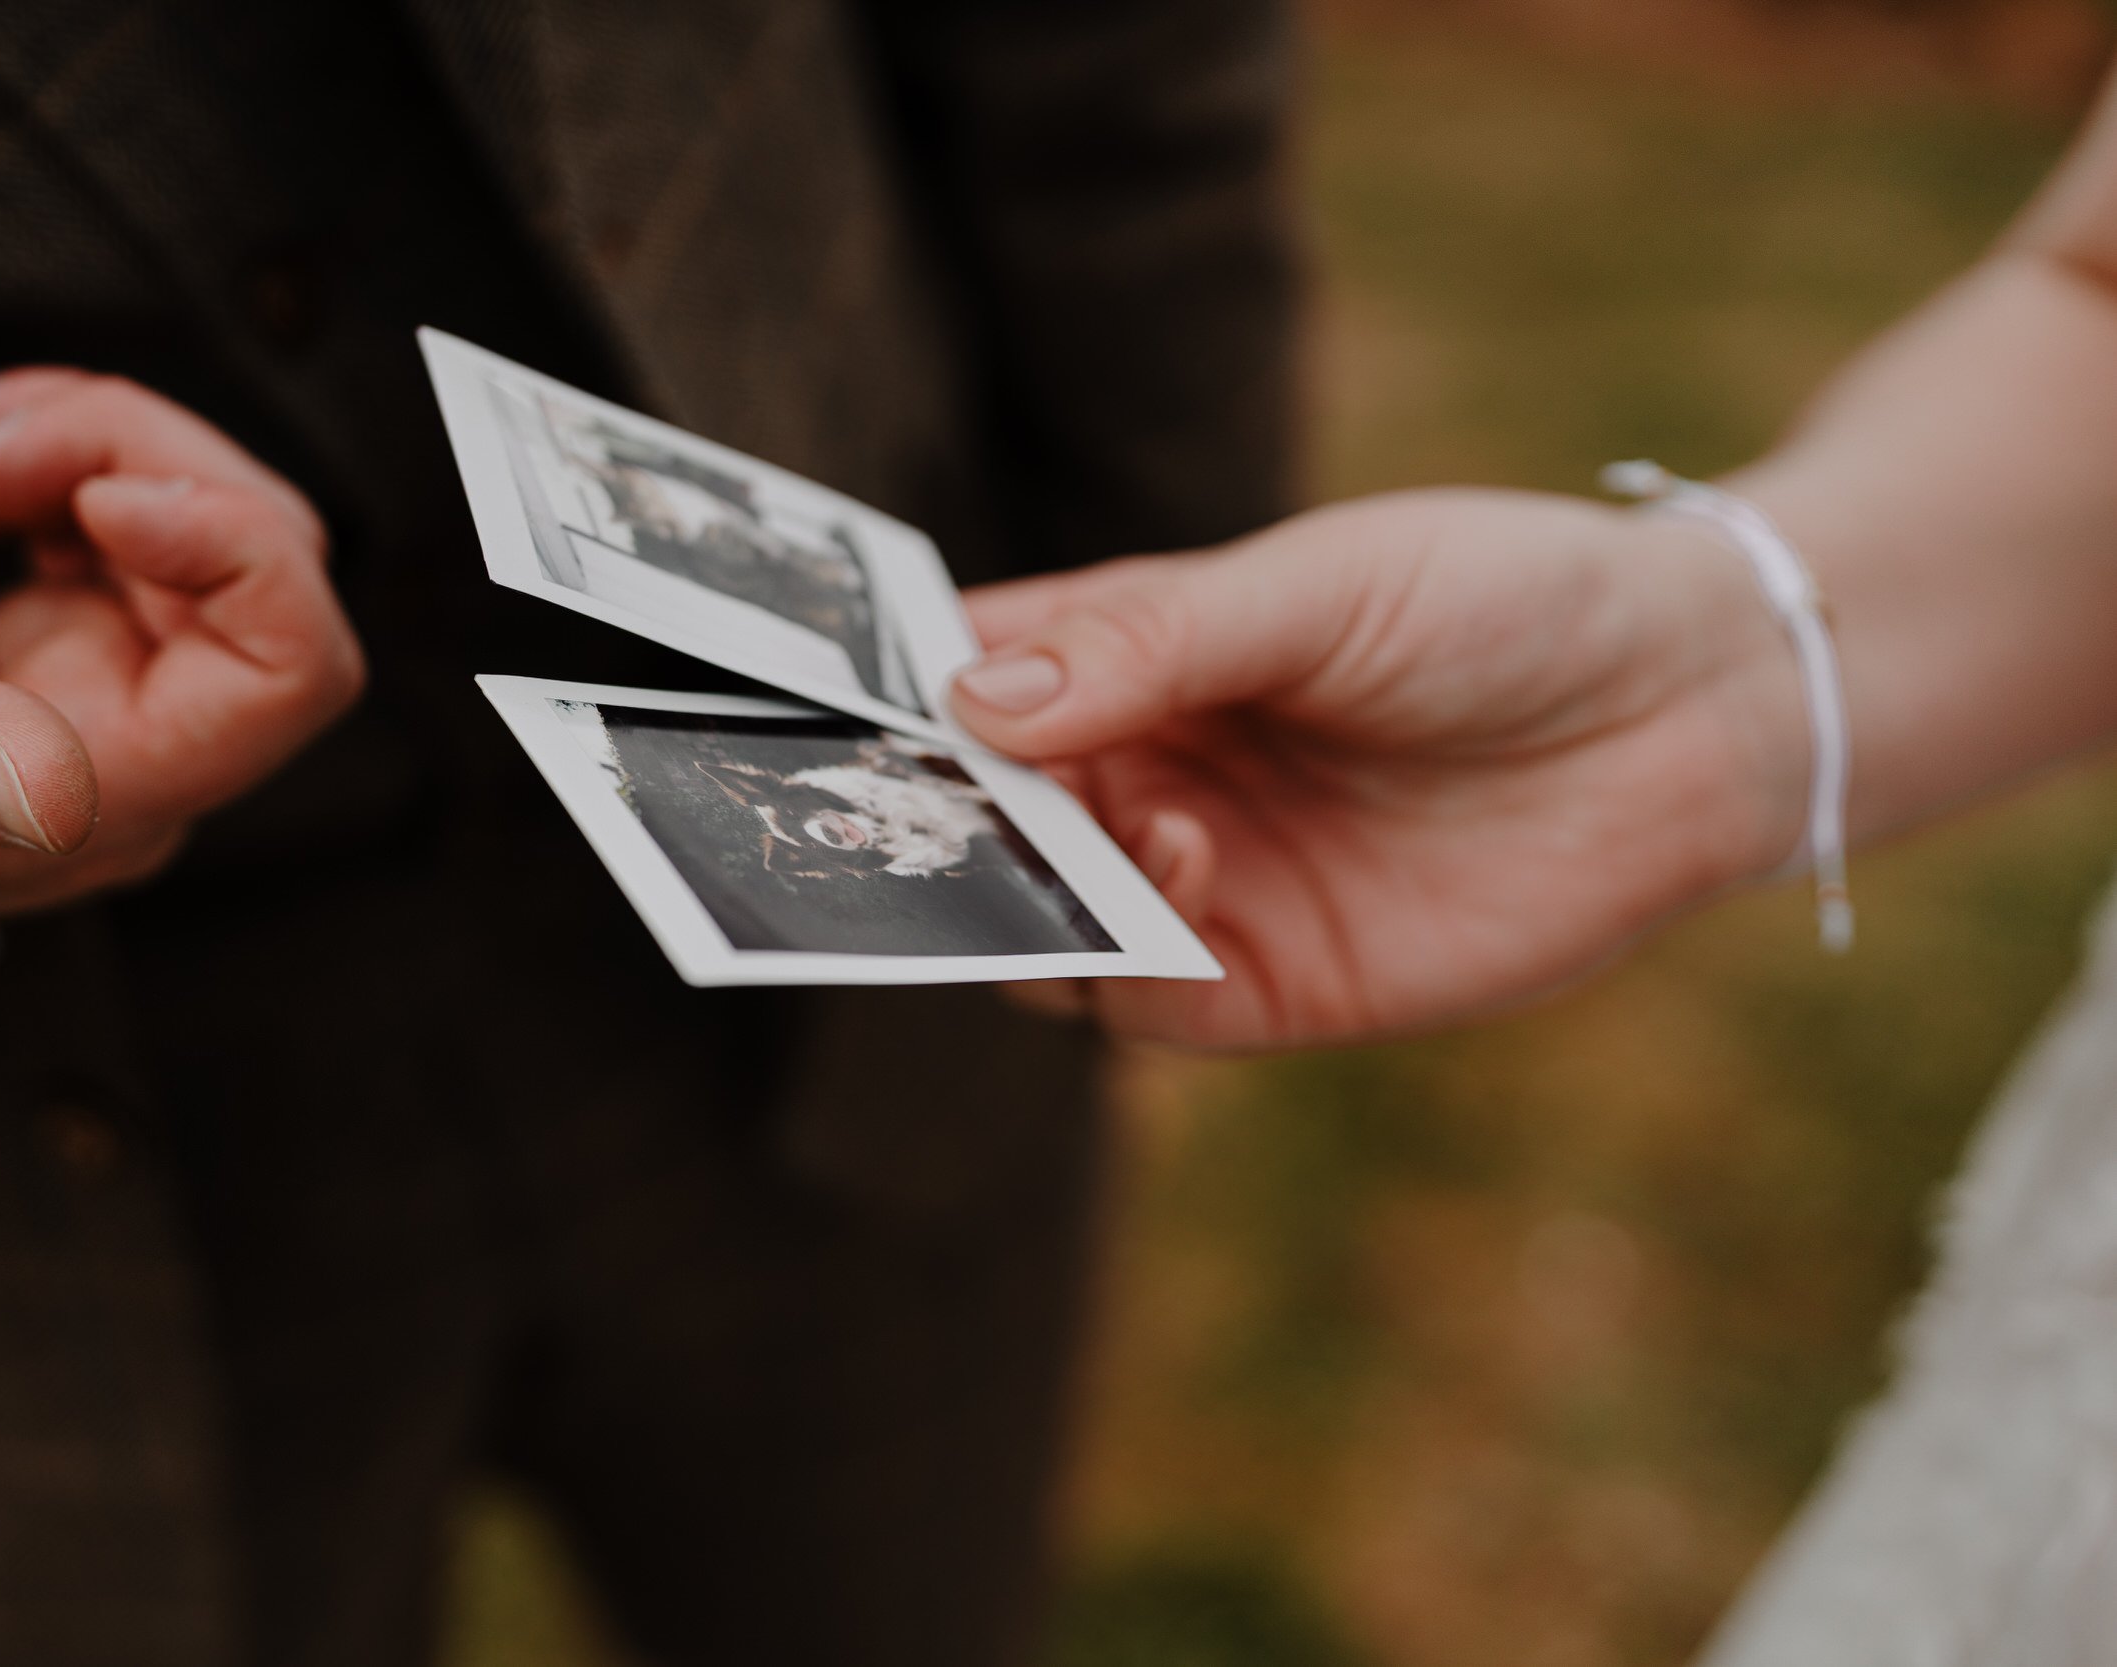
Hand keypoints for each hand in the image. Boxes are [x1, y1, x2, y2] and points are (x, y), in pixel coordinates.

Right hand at [0, 369, 364, 984]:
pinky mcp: (47, 651)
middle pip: (254, 563)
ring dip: (79, 442)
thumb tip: (62, 786)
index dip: (240, 548)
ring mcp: (97, 698)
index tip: (101, 489)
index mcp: (101, 800)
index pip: (291, 672)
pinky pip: (119, 524)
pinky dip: (43, 464)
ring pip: (193, 523)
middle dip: (129, 455)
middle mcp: (130, 753)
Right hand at [950, 489, 1809, 1048]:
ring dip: (1026, 885)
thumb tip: (972, 697)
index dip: (893, 693)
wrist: (1693, 712)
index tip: (815, 705)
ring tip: (1074, 821)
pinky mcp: (1273, 985)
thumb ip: (1153, 641)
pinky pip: (1146, 1004)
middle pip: (985, 819)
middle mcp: (1149, 776)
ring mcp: (1204, 887)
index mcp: (1139, 658)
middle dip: (932, 816)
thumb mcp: (1321, 587)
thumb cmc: (1504, 603)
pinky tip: (1179, 861)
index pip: (972, 680)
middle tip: (895, 802)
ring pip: (1044, 922)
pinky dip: (1120, 959)